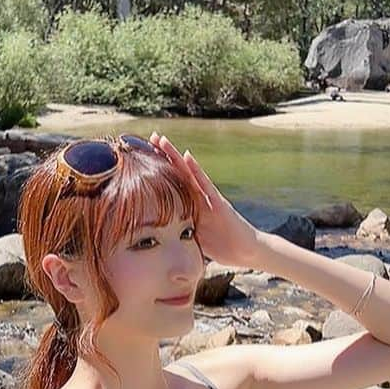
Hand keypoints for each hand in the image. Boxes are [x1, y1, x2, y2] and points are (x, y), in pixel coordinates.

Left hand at [148, 131, 260, 269]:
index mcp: (191, 206)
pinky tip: (187, 158)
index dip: (159, 170)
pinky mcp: (219, 203)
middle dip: (165, 155)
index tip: (143, 155)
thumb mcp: (193, 239)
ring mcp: (209, 198)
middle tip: (152, 136)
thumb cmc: (221, 247)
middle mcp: (199, 197)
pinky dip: (196, 171)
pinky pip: (205, 185)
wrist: (246, 251)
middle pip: (179, 173)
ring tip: (163, 141)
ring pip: (189, 174)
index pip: (172, 184)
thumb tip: (156, 238)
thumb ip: (179, 232)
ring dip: (175, 157)